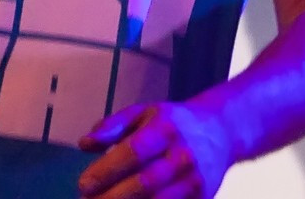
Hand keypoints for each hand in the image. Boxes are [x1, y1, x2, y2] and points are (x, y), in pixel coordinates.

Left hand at [78, 101, 232, 198]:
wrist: (221, 131)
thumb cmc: (173, 123)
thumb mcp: (143, 113)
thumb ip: (112, 126)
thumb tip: (84, 144)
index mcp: (166, 129)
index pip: (134, 152)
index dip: (107, 171)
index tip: (83, 185)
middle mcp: (183, 156)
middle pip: (144, 184)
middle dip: (111, 198)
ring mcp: (195, 181)